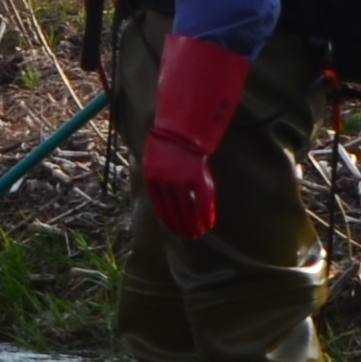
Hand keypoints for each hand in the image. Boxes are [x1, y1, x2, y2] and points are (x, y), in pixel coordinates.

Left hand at [138, 31, 248, 241]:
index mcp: (152, 179)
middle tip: (189, 237)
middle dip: (182, 228)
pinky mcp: (195, 176)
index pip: (161, 208)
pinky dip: (205, 215)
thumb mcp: (156, 159)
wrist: (183, 124)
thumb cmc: (170, 140)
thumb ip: (159, 177)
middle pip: (173, 212)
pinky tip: (209, 224)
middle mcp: (163, 182)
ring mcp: (179, 180)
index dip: (169, 222)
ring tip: (198, 235)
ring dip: (193, 226)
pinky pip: (201, 202)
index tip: (176, 231)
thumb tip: (163, 194)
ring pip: (186, 210)